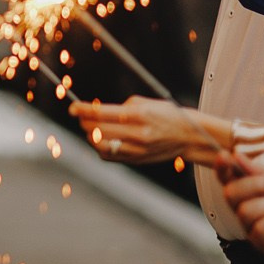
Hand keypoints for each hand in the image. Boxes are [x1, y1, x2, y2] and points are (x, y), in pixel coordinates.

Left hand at [70, 97, 228, 163]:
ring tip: (90, 129)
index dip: (83, 110)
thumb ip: (121, 107)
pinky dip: (100, 148)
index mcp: (140, 116)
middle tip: (80, 116)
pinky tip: (101, 140)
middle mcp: (138, 134)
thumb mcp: (146, 103)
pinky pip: (109, 156)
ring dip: (90, 136)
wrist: (190, 136)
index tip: (73, 107)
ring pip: (100, 145)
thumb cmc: (168, 115)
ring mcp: (137, 149)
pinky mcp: (136, 159)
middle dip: (84, 122)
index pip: (102, 113)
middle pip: (97, 130)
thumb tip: (98, 111)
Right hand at [218, 154, 263, 262]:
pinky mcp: (260, 242)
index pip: (226, 177)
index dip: (221, 167)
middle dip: (254, 186)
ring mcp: (250, 225)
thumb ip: (258, 170)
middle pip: (230, 193)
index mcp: (248, 188)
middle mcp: (244, 206)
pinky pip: (259, 228)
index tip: (224, 156)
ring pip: (245, 211)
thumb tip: (236, 156)